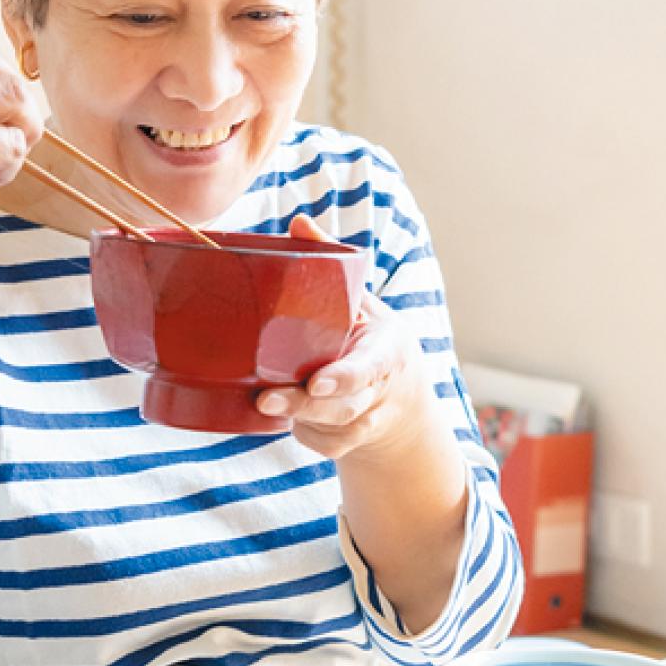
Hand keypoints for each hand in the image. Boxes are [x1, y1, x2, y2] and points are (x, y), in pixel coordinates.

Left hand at [255, 214, 434, 460]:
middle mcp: (380, 392)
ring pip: (330, 430)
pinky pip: (319, 442)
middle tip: (265, 399)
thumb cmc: (369, 336)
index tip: (317, 381)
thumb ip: (332, 263)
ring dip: (298, 417)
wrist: (400, 396)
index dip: (345, 377)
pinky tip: (281, 411)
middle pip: (343, 406)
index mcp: (388, 351)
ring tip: (265, 401)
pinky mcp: (346, 442)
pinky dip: (301, 430)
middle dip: (304, 405)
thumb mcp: (362, 299)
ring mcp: (365, 421)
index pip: (370, 368)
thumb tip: (298, 222)